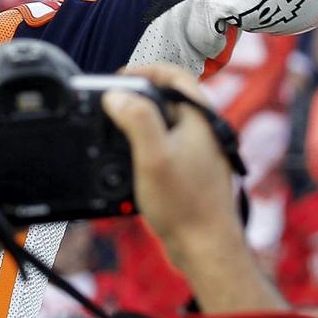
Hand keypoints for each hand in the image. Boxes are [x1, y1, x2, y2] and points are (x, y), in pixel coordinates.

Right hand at [102, 66, 247, 279]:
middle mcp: (205, 130)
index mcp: (201, 118)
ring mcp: (200, 151)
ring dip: (139, 124)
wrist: (206, 248)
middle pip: (168, 97)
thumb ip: (136, 120)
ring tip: (115, 134)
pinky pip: (166, 146)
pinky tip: (130, 164)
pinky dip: (146, 147)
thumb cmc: (185, 205)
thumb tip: (116, 95)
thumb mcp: (153, 157)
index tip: (118, 78)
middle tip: (111, 105)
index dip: (144, 69)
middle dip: (137, 97)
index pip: (175, 74)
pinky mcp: (192, 171)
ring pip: (166, 123)